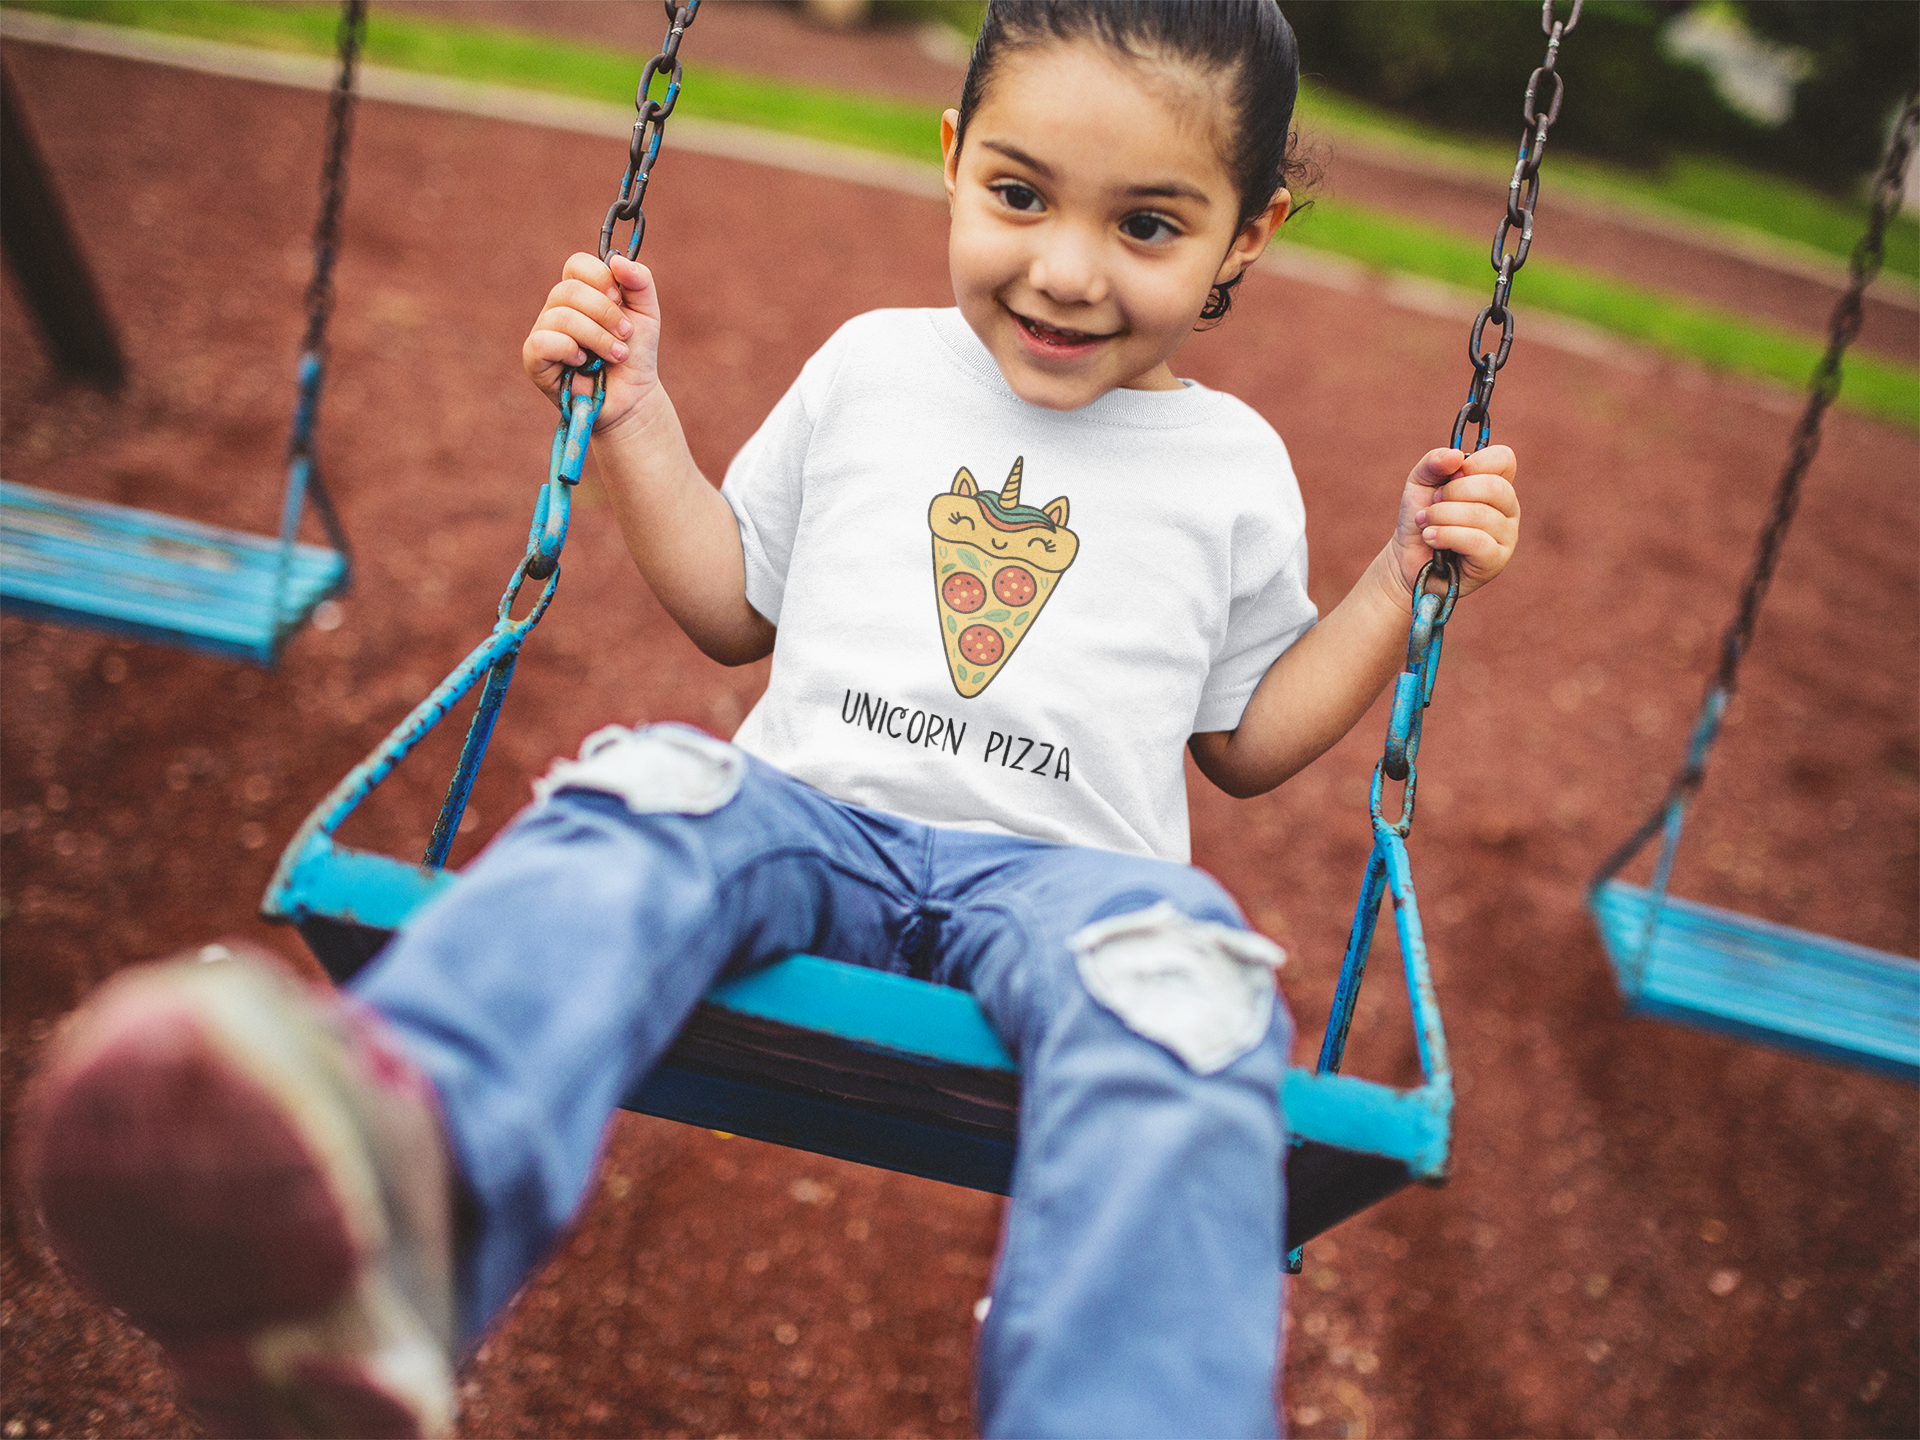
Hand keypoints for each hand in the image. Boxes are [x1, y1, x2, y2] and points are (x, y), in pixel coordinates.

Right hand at [522, 252, 662, 432]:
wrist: (634, 397)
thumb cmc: (636, 354)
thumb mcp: (647, 314)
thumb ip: (641, 282)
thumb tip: (618, 259)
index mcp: (581, 292)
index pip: (576, 264)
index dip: (599, 277)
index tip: (620, 298)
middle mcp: (557, 308)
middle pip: (568, 290)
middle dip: (605, 313)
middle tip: (626, 335)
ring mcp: (544, 332)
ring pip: (560, 317)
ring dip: (597, 337)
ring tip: (617, 356)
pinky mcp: (535, 360)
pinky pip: (542, 342)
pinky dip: (568, 349)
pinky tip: (583, 362)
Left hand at [1387, 445, 1519, 602]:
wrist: (1406, 558)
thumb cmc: (1421, 518)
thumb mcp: (1420, 482)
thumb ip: (1434, 462)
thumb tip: (1456, 456)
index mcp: (1496, 484)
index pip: (1504, 459)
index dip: (1475, 463)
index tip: (1451, 476)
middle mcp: (1508, 508)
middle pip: (1495, 487)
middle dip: (1453, 493)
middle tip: (1433, 503)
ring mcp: (1506, 535)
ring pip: (1481, 515)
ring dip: (1442, 516)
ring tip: (1425, 524)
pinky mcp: (1496, 560)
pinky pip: (1476, 541)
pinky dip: (1446, 536)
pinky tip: (1431, 537)